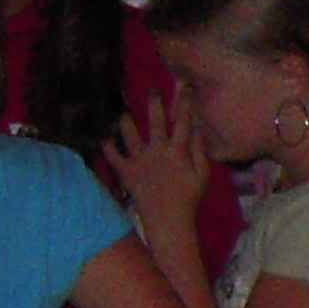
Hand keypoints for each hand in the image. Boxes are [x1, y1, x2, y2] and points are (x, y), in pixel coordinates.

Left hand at [106, 91, 210, 239]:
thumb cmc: (189, 198)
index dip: (184, 103)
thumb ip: (200, 151)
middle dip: (154, 102)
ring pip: (129, 133)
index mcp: (178, 150)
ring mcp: (139, 160)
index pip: (183, 121)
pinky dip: (108, 147)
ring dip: (127, 121)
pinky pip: (113, 156)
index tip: (184, 88)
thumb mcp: (203, 175)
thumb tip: (199, 129)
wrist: (167, 219)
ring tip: (125, 115)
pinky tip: (105, 140)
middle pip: (155, 120)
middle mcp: (157, 150)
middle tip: (152, 90)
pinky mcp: (126, 171)